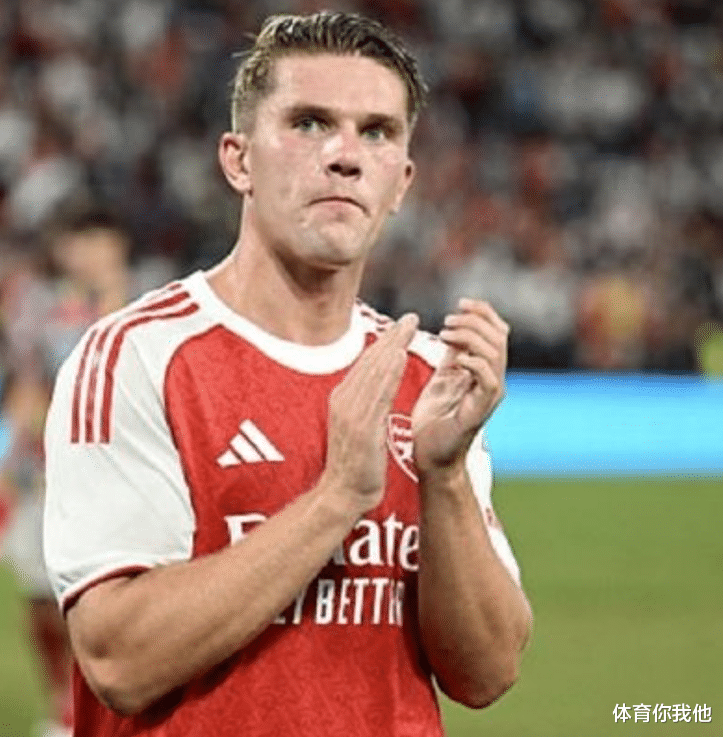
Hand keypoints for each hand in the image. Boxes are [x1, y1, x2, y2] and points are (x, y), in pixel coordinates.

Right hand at [323, 313, 417, 510]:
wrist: (342, 494)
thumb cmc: (355, 465)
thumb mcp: (359, 428)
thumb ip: (367, 406)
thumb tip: (377, 389)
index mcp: (342, 399)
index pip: (366, 365)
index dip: (385, 344)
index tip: (402, 328)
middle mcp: (343, 399)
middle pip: (371, 361)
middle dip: (392, 337)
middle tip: (411, 317)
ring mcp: (351, 411)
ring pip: (375, 371)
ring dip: (393, 346)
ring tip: (410, 327)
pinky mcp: (362, 424)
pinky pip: (378, 392)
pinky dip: (389, 371)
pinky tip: (401, 355)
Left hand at [412, 300, 507, 472]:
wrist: (429, 456)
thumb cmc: (434, 421)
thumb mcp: (442, 379)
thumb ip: (452, 356)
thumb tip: (453, 330)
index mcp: (485, 371)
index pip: (498, 332)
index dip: (484, 312)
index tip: (461, 302)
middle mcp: (493, 381)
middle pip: (499, 337)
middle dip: (475, 321)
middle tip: (448, 320)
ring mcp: (489, 396)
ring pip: (496, 354)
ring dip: (470, 337)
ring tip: (445, 333)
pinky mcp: (480, 411)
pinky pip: (489, 380)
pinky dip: (473, 363)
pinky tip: (454, 358)